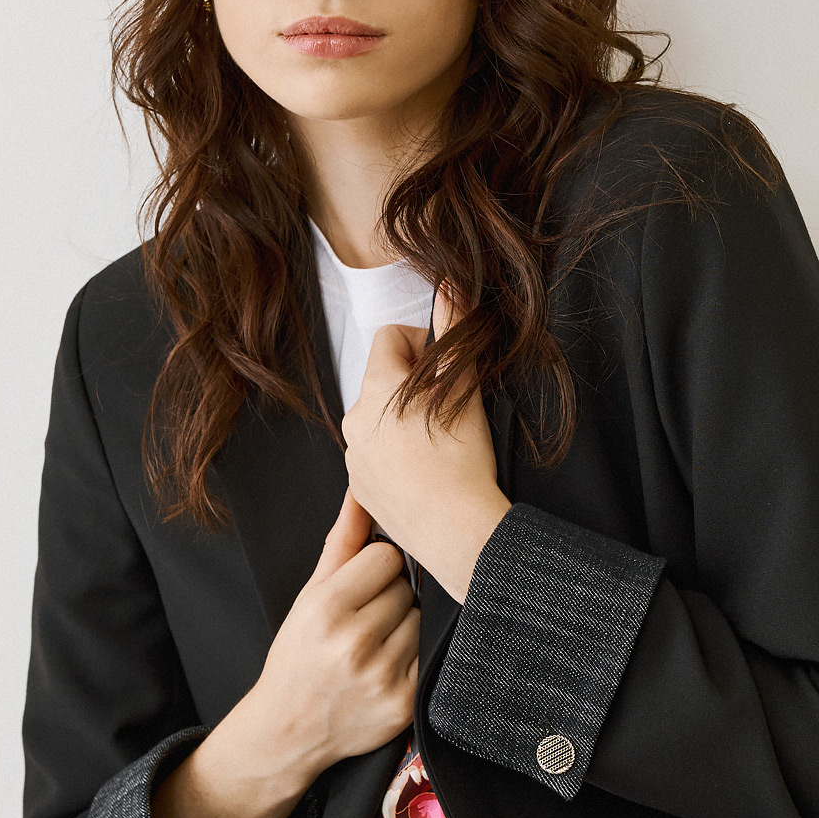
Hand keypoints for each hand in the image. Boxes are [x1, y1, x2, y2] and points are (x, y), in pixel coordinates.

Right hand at [152, 490, 419, 817]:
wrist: (288, 730)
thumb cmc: (298, 654)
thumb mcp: (309, 595)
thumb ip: (342, 542)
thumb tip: (363, 489)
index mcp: (325, 609)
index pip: (387, 557)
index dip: (378, 568)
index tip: (362, 586)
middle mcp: (353, 644)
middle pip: (407, 587)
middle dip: (392, 596)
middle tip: (367, 619)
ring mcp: (381, 676)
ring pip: (422, 618)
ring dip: (407, 625)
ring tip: (377, 643)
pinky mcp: (403, 703)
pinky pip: (430, 655)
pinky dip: (416, 655)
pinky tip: (388, 665)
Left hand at [340, 282, 511, 602]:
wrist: (456, 531)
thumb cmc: (463, 462)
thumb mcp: (464, 389)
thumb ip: (454, 333)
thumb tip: (449, 286)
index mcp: (377, 388)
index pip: (388, 337)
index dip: (420, 342)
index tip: (443, 365)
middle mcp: (355, 419)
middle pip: (381, 378)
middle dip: (411, 384)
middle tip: (447, 406)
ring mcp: (354, 455)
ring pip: (377, 418)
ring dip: (401, 420)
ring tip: (437, 443)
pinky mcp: (359, 487)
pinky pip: (373, 455)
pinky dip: (394, 455)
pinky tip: (423, 470)